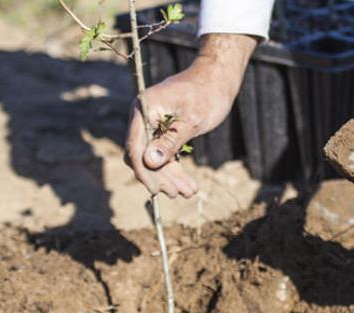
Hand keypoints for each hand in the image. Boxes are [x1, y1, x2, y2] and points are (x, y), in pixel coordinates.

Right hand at [125, 34, 257, 197]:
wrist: (219, 77)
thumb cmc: (207, 94)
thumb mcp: (192, 120)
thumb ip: (170, 141)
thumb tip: (149, 162)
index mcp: (144, 109)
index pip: (135, 146)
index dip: (144, 171)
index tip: (156, 189)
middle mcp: (143, 117)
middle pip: (143, 155)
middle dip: (160, 177)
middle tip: (177, 194)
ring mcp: (152, 124)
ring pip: (154, 158)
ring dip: (169, 177)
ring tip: (188, 193)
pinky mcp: (163, 130)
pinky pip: (163, 154)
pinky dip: (175, 169)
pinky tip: (188, 185)